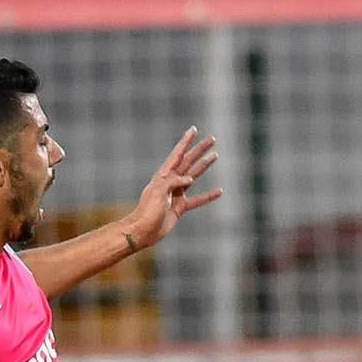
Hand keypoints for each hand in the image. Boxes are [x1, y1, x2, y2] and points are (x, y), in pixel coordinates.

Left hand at [124, 128, 221, 249]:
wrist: (142, 231)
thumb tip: (190, 179)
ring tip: (215, 156)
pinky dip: (208, 196)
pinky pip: (197, 200)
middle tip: (212, 139)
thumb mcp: (158, 192)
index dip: (185, 141)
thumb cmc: (147, 211)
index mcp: (163, 175)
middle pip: (188, 161)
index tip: (193, 129)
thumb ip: (173, 182)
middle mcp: (170, 182)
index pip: (177, 154)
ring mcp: (175, 194)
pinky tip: (219, 191)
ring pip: (194, 176)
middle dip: (199, 150)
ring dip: (204, 166)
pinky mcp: (179, 208)